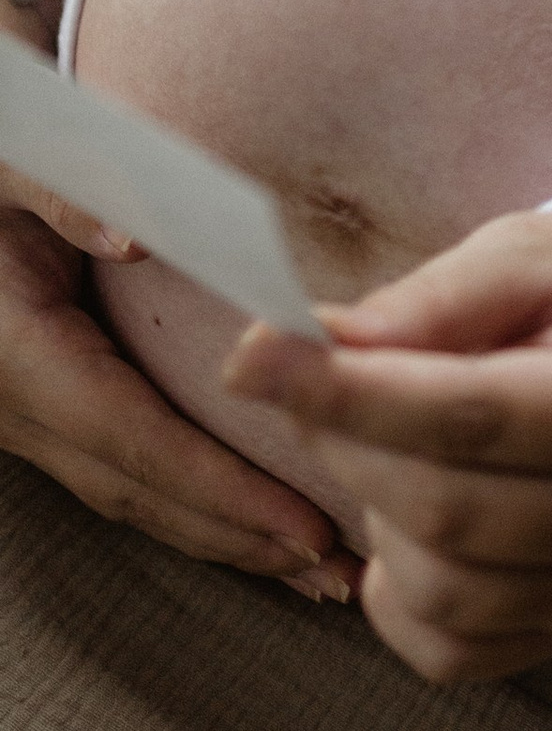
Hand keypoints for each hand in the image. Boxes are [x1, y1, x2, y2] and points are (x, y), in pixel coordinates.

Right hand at [0, 200, 356, 593]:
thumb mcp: (17, 158)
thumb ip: (64, 190)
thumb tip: (135, 236)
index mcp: (21, 353)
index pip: (134, 438)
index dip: (220, 490)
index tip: (303, 525)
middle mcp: (20, 405)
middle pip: (139, 491)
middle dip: (240, 537)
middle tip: (340, 572)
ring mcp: (28, 419)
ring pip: (131, 497)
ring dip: (224, 538)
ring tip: (318, 572)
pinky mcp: (47, 413)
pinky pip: (125, 475)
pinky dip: (193, 509)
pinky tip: (255, 530)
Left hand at [226, 207, 551, 683]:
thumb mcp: (542, 253)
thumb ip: (439, 295)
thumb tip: (325, 343)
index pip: (475, 412)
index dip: (352, 390)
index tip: (257, 351)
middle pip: (447, 507)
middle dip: (344, 439)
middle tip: (304, 377)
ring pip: (442, 590)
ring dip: (370, 513)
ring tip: (379, 439)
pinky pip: (452, 651)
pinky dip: (396, 597)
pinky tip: (400, 524)